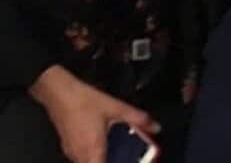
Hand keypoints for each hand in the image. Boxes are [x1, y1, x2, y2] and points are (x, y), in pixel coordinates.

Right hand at [27, 65, 159, 162]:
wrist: (58, 92)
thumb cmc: (84, 101)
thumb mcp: (116, 108)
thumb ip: (138, 118)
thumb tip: (155, 127)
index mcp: (92, 151)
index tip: (126, 161)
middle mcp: (79, 155)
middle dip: (111, 162)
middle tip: (124, 156)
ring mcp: (70, 151)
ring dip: (101, 159)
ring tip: (117, 151)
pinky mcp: (67, 145)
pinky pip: (81, 157)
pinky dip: (93, 154)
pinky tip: (103, 142)